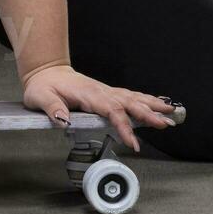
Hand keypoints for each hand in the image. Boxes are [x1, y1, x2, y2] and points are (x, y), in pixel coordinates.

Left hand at [21, 65, 177, 152]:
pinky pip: (129, 96)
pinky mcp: (106, 93)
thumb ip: (52, 108)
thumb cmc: (44, 85)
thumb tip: (63, 120)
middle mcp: (100, 91)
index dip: (123, 126)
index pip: (110, 110)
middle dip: (148, 113)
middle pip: (128, 102)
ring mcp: (105, 91)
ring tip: (172, 112)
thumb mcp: (40, 96)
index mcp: (87, 94)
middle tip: (166, 123)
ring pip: (132, 97)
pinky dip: (145, 100)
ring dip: (152, 105)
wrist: (46, 71)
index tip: (133, 142)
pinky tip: (158, 104)